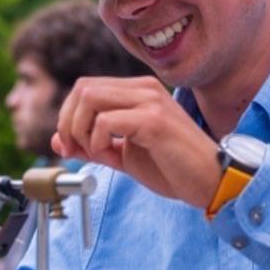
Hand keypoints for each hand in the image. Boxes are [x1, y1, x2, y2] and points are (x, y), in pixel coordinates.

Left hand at [51, 76, 221, 207]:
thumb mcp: (124, 156)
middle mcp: (144, 89)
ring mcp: (150, 101)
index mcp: (139, 92)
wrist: (210, 181)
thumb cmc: (174, 168)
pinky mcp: (154, 120)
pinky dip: (97, 141)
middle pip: (83, 88)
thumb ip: (93, 145)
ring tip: (97, 153)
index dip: (68, 117)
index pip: (86, 88)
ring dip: (81, 130)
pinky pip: (106, 121)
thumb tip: (58, 139)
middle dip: (68, 123)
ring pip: (89, 97)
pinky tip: (110, 156)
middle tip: (75, 150)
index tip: (71, 147)